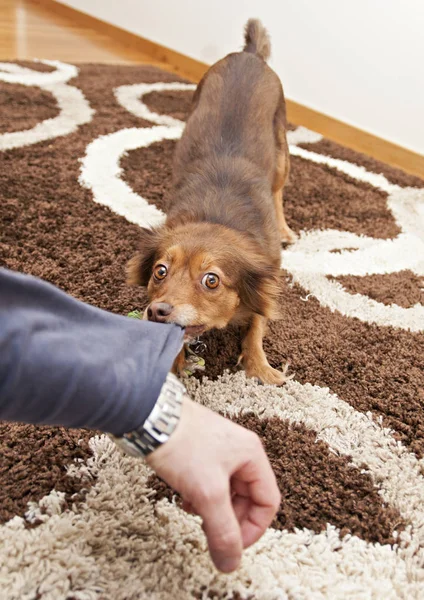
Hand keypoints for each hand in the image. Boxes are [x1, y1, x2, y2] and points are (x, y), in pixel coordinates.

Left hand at [146, 396, 280, 572]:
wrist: (149, 416)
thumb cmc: (182, 445)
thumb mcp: (207, 493)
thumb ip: (222, 531)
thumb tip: (230, 564)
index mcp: (252, 455)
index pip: (268, 501)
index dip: (254, 529)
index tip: (232, 546)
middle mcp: (240, 451)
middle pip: (247, 498)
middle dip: (229, 520)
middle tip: (210, 533)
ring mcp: (219, 450)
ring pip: (226, 491)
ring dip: (213, 510)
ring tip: (193, 513)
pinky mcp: (200, 450)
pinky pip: (209, 482)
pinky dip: (200, 496)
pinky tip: (184, 499)